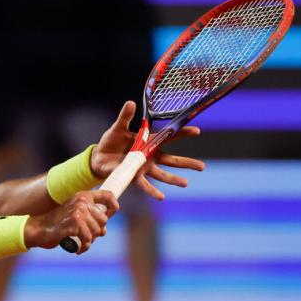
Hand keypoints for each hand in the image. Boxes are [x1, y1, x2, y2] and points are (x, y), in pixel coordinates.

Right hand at [24, 190, 118, 253]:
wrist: (39, 228)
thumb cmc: (58, 223)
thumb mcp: (75, 213)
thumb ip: (90, 216)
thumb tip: (104, 230)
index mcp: (83, 196)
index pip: (108, 196)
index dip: (114, 206)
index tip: (110, 215)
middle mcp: (81, 201)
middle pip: (103, 220)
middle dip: (97, 231)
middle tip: (85, 235)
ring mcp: (78, 212)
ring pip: (97, 231)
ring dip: (89, 240)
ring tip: (80, 242)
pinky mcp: (74, 224)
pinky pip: (88, 239)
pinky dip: (84, 247)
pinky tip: (78, 249)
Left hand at [89, 101, 205, 199]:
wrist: (98, 157)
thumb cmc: (110, 142)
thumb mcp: (118, 127)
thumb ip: (125, 117)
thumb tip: (131, 103)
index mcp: (148, 142)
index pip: (169, 137)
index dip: (182, 133)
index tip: (197, 130)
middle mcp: (149, 157)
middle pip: (172, 160)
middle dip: (187, 163)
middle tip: (202, 167)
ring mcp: (143, 168)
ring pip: (162, 174)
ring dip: (174, 179)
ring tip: (186, 183)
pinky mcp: (133, 176)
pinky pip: (144, 185)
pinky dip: (152, 191)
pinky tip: (162, 196)